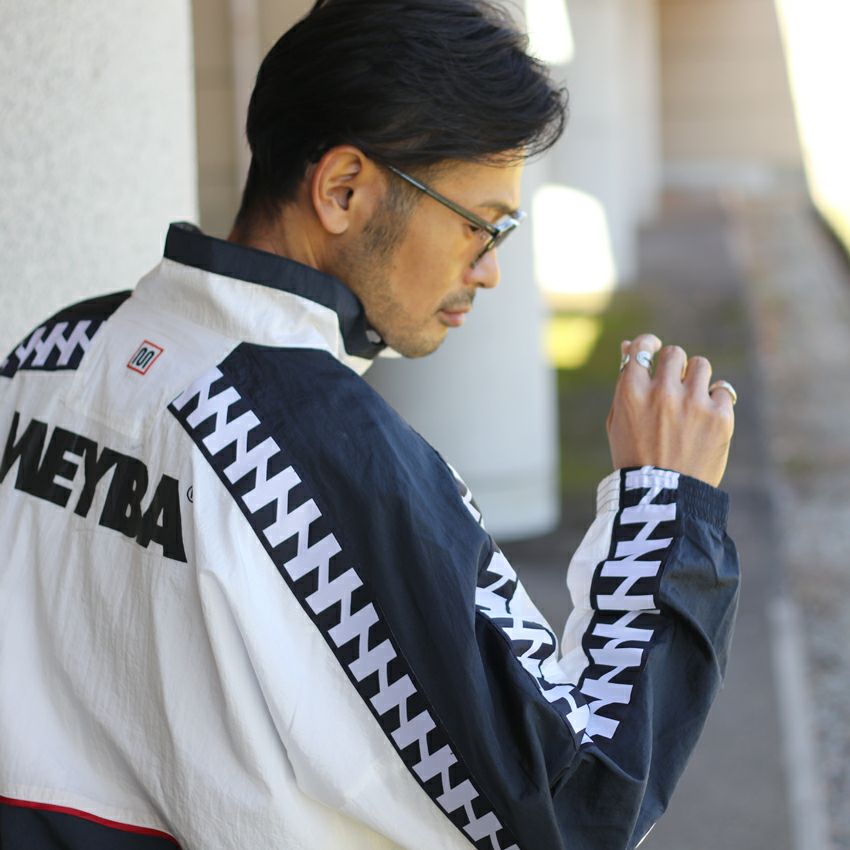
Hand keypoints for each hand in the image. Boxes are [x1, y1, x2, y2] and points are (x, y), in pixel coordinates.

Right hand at [606, 334, 735, 487]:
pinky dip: (715, 401)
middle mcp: (662, 392)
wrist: (663, 495)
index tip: (653, 350)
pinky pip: (722, 390)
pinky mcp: (719, 417)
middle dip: (673, 366)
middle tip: (673, 384)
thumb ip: (624, 381)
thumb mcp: (618, 419)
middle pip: (674, 354)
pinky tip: (705, 418)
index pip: (642, 347)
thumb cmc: (634, 456)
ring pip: (700, 365)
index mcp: (631, 392)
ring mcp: (693, 404)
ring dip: (695, 379)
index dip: (648, 345)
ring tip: (691, 401)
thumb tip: (628, 345)